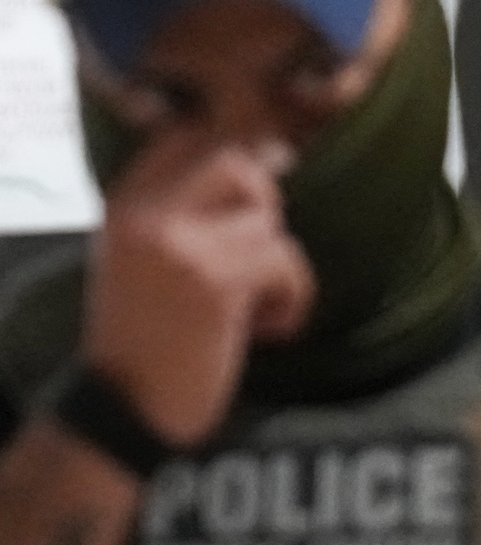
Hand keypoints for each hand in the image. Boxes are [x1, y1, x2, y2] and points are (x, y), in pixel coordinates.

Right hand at [78, 124, 314, 448]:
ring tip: (251, 309)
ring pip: (268, 224)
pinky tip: (266, 331)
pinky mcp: (213, 281)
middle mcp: (145, 216)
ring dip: (278, 271)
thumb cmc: (148, 335)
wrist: (125, 409)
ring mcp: (177, 245)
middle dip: (263, 206)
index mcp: (124, 205)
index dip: (236, 155)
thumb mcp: (145, 256)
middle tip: (258, 255)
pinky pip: (285, 263)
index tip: (253, 195)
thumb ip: (186, 208)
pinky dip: (291, 300)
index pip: (186, 135)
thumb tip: (269, 153)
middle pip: (236, 161)